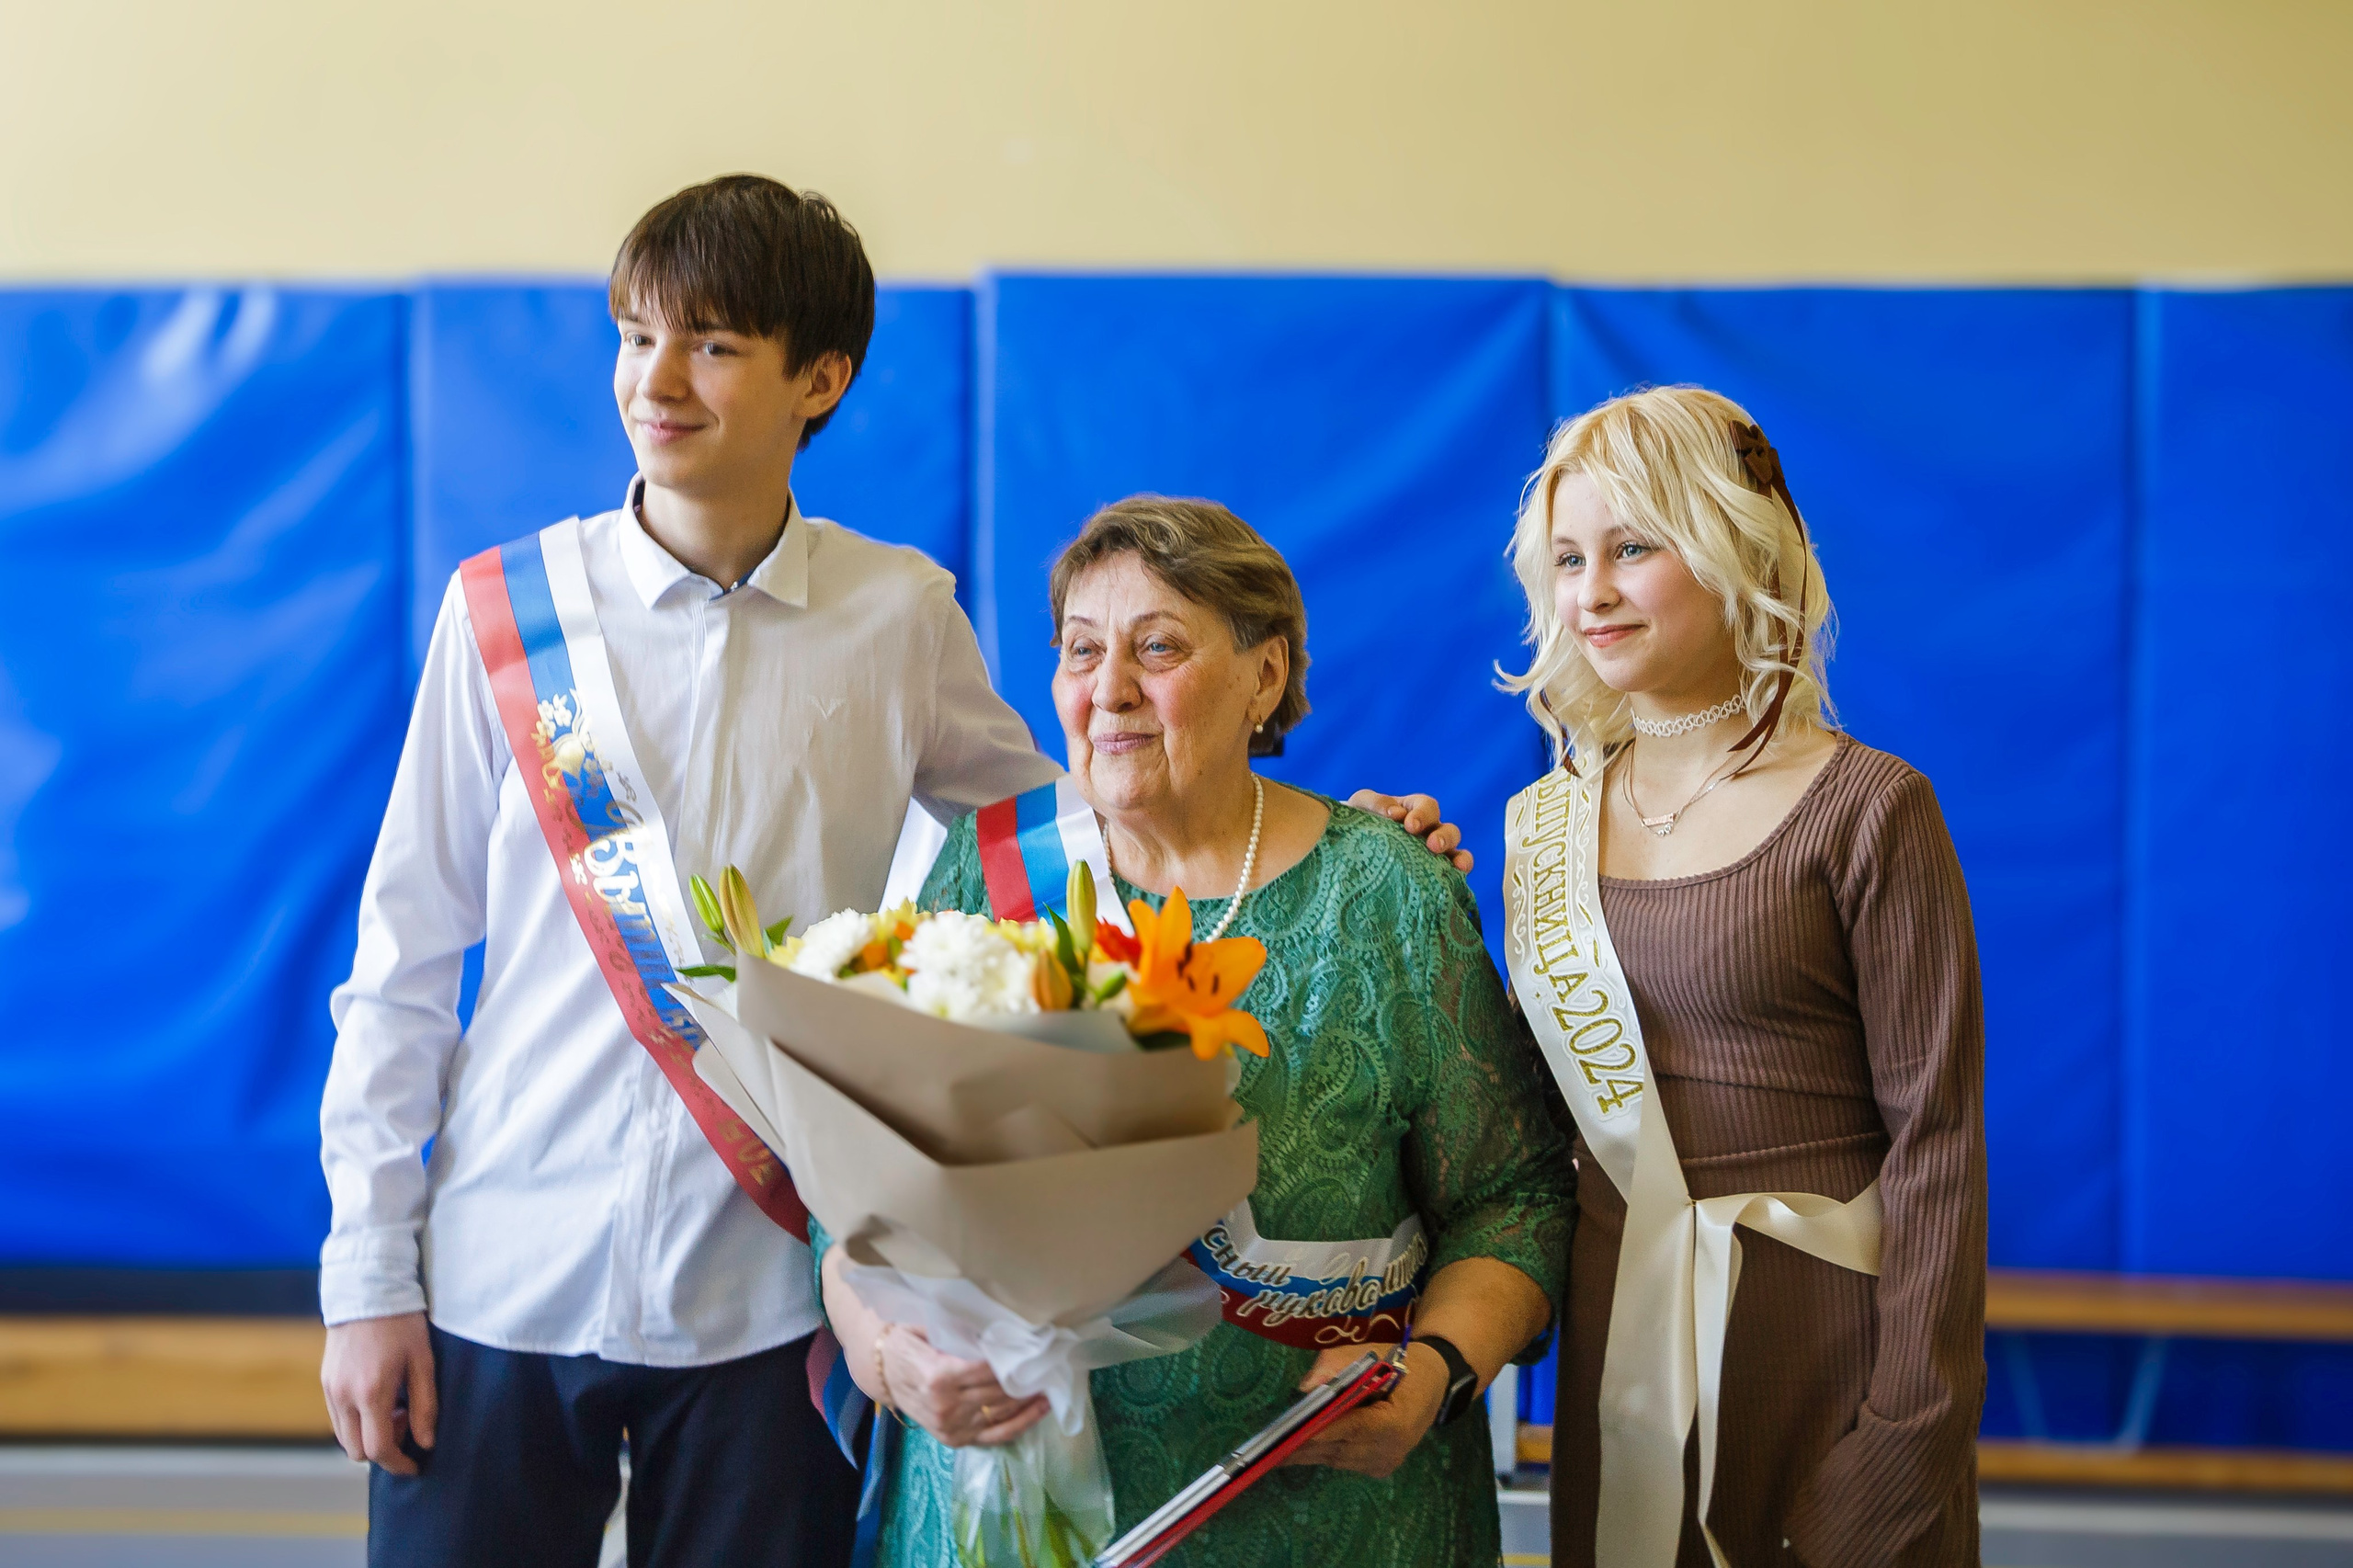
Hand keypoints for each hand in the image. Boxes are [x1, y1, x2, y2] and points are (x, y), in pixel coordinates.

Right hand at [321, 1312, 435, 1474]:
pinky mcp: (325, 1381)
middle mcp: (343, 1395)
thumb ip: (425, 1405)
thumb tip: (426, 1442)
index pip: (378, 1449)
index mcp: (370, 1392)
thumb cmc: (402, 1323)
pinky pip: (338, 1417)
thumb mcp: (423, 1362)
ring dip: (368, 1435)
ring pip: (344, 1437)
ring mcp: (329, 1389)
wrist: (368, 1290)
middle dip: (383, 1450)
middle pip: (356, 1451)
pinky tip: (379, 1397)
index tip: (415, 1466)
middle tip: (407, 1423)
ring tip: (395, 1407)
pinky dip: (357, 1421)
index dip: (398, 1464)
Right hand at [879, 1324, 1050, 1448]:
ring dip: (1029, 1399)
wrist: (882, 1373)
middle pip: (998, 1392)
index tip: (1035, 1349)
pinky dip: (1021, 1423)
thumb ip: (958, 1330)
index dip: (1012, 1361)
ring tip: (1051, 1381)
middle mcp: (946, 1406)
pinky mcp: (955, 1440)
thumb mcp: (926, 1328)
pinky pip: (995, 1435)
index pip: (987, 1370)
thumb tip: (997, 1327)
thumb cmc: (906, 1343)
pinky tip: (1040, 1409)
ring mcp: (951, 1427)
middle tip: (1049, 1363)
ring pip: (1001, 1413)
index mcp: (938, 1376)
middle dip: (1026, 1379)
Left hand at [1279, 1342, 1448, 1478]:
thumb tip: (1305, 1387)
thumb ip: (1337, 1366)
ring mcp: (1387, 1463)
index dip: (1316, 1431)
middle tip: (1268, 1447)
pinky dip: (1324, 1453)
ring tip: (1276, 1449)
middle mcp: (1392, 1450)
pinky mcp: (1381, 1468)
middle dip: (1303, 1445)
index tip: (1285, 1435)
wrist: (1433, 1381)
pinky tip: (1301, 1449)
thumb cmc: (1400, 1363)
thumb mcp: (1371, 1354)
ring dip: (1309, 1453)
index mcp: (1396, 1422)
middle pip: (1338, 1448)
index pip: (1348, 1429)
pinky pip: (1344, 1461)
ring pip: (1337, 1458)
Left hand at [1346, 792, 1472, 873]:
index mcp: (1413, 810)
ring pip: (1456, 853)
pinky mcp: (1429, 877)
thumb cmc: (1354, 822)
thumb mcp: (1359, 806)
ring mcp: (1431, 856)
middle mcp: (1428, 832)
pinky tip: (1456, 881)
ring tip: (1456, 866)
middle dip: (1444, 837)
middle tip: (1432, 845)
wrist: (1343, 848)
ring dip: (1459, 857)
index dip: (1423, 814)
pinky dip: (1458, 877)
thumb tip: (1395, 813)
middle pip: (1449, 830)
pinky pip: (1451, 877)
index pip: (1427, 807)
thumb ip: (1374, 803)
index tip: (1409, 825)